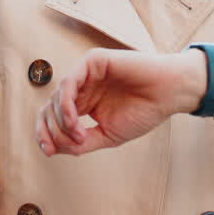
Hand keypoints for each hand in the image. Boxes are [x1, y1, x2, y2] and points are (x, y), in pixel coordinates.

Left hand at [34, 48, 205, 157]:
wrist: (169, 93)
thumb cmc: (144, 112)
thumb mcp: (108, 135)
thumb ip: (81, 142)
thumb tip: (53, 148)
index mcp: (84, 103)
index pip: (53, 116)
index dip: (44, 134)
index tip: (48, 152)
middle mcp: (82, 87)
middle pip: (49, 107)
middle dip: (50, 131)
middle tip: (63, 147)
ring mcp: (86, 73)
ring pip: (56, 97)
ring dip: (62, 122)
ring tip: (80, 136)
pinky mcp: (92, 62)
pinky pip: (68, 83)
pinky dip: (66, 105)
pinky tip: (74, 121)